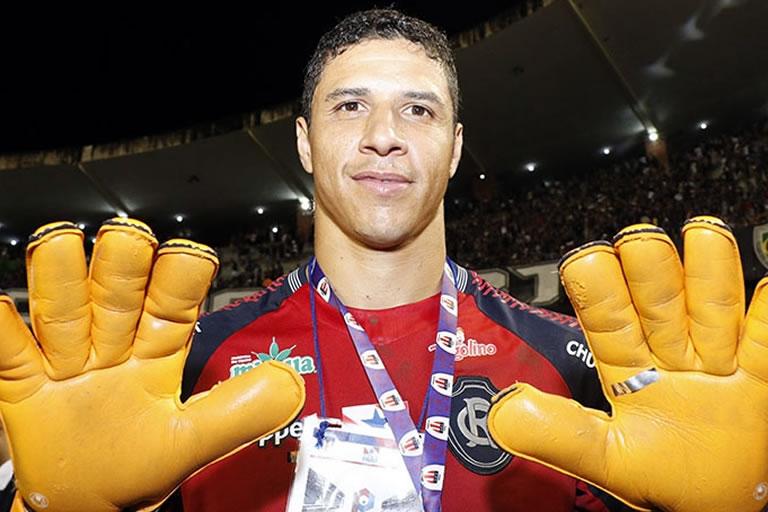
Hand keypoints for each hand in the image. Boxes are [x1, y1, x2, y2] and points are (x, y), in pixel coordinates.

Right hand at [0, 219, 304, 511]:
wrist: (90, 502)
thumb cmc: (141, 468)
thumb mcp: (191, 441)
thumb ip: (238, 412)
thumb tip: (292, 384)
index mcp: (158, 352)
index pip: (172, 305)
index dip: (180, 280)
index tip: (190, 254)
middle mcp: (113, 345)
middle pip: (116, 296)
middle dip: (120, 268)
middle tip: (128, 235)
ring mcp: (68, 361)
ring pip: (63, 311)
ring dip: (60, 279)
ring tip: (59, 241)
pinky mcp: (25, 384)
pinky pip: (10, 353)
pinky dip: (2, 330)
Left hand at [488, 216, 767, 511]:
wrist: (723, 504)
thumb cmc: (666, 479)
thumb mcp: (609, 459)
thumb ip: (559, 434)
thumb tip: (503, 411)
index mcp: (630, 370)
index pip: (610, 322)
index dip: (599, 292)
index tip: (586, 261)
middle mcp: (672, 355)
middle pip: (660, 305)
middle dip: (650, 274)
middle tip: (638, 240)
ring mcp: (718, 362)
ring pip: (712, 310)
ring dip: (708, 275)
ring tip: (702, 232)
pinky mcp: (760, 376)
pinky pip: (763, 339)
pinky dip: (765, 312)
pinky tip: (764, 279)